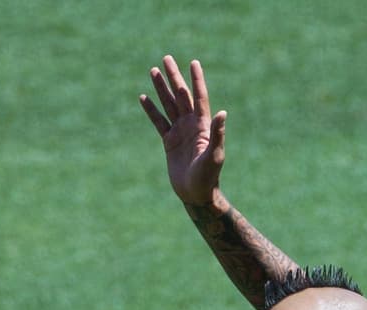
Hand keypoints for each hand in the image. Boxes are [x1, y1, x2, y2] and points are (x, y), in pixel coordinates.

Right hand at [138, 56, 226, 206]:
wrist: (196, 194)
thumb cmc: (208, 176)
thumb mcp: (214, 154)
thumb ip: (217, 133)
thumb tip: (222, 112)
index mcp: (202, 125)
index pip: (199, 97)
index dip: (196, 80)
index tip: (193, 62)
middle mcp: (191, 124)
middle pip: (180, 95)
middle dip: (174, 77)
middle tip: (166, 58)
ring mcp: (179, 132)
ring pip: (168, 105)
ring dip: (161, 89)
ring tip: (153, 71)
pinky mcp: (169, 142)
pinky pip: (158, 122)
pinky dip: (151, 110)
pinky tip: (144, 98)